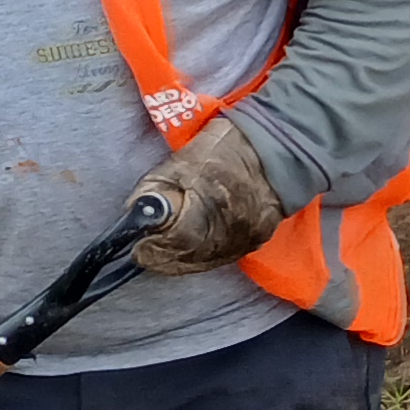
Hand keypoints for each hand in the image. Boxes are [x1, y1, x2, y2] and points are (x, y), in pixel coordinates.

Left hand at [133, 116, 286, 273]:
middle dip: (161, 257)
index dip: (152, 248)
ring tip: (162, 254)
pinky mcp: (257, 241)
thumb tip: (135, 215)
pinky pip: (223, 257)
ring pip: (205, 262)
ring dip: (180, 261)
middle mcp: (231, 228)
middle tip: (145, 253)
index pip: (175, 242)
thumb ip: (152, 191)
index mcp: (209, 205)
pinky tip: (188, 251)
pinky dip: (202, 257)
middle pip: (188, 257)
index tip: (137, 247)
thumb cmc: (221, 149)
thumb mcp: (177, 163)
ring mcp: (247, 238)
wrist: (273, 147)